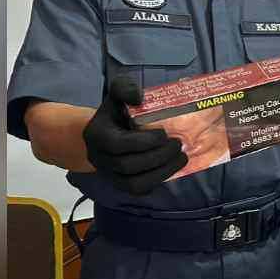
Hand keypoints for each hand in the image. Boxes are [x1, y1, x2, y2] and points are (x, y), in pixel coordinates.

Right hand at [82, 77, 187, 194]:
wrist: (104, 132)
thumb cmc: (116, 111)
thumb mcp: (117, 93)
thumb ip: (125, 88)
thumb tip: (139, 97)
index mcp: (97, 135)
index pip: (118, 145)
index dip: (144, 142)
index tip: (164, 133)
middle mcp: (100, 158)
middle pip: (128, 166)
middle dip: (158, 157)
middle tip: (179, 145)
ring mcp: (109, 174)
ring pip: (134, 184)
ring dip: (162, 172)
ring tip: (182, 158)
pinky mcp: (120, 184)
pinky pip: (139, 190)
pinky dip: (158, 180)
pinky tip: (173, 167)